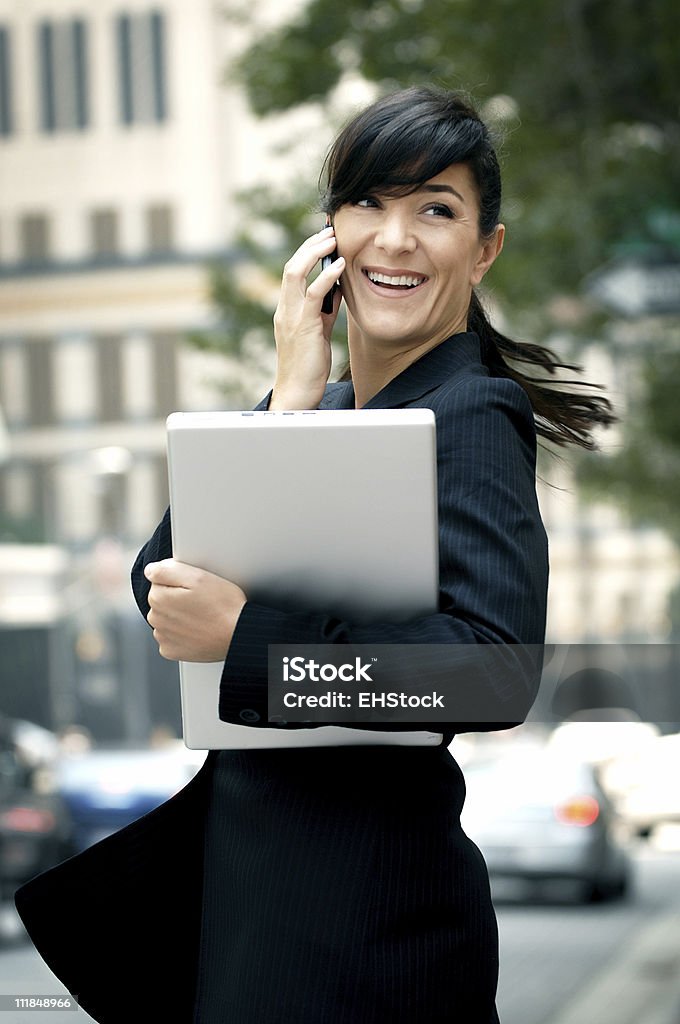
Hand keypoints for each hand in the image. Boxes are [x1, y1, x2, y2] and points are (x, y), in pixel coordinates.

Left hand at [144, 559, 246, 662]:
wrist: (238, 635)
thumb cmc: (223, 606)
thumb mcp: (198, 576)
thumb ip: (167, 569)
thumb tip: (150, 570)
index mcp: (158, 597)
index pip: (159, 580)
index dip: (179, 580)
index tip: (195, 586)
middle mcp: (156, 619)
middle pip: (162, 599)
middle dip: (177, 597)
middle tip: (201, 600)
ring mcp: (163, 637)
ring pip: (166, 618)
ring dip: (179, 615)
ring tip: (202, 615)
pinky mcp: (171, 651)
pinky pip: (171, 636)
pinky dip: (182, 632)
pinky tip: (198, 629)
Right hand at [271, 225, 344, 409]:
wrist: (298, 392)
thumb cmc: (309, 366)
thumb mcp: (319, 331)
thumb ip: (325, 310)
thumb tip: (337, 289)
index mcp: (287, 309)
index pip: (294, 272)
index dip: (308, 252)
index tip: (325, 238)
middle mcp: (285, 309)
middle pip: (292, 265)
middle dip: (311, 245)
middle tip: (330, 231)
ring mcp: (290, 316)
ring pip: (295, 272)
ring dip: (315, 252)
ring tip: (333, 238)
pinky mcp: (302, 326)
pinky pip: (313, 294)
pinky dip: (327, 276)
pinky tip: (341, 265)